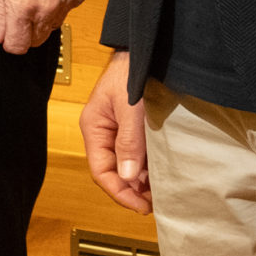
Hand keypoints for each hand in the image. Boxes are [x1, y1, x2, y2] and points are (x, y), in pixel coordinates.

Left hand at [0, 0, 87, 53]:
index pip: (17, 46)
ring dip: (43, 18)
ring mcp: (65, 4)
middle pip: (36, 41)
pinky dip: (59, 4)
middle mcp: (46, 10)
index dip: (11, 41)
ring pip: (53, 27)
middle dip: (27, 32)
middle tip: (22, 11)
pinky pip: (67, 10)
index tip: (9, 33)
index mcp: (22, 7)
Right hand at [79, 51, 151, 214]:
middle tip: (154, 204)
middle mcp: (103, 132)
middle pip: (113, 172)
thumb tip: (128, 176)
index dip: (119, 192)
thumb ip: (129, 141)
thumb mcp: (130, 107)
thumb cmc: (131, 72)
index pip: (101, 171)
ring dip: (141, 181)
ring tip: (160, 193)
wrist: (144, 49)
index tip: (141, 206)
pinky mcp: (132, 128)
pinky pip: (136, 154)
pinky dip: (147, 167)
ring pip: (126, 165)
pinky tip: (160, 175)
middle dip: (131, 190)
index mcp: (94, 128)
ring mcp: (118, 131)